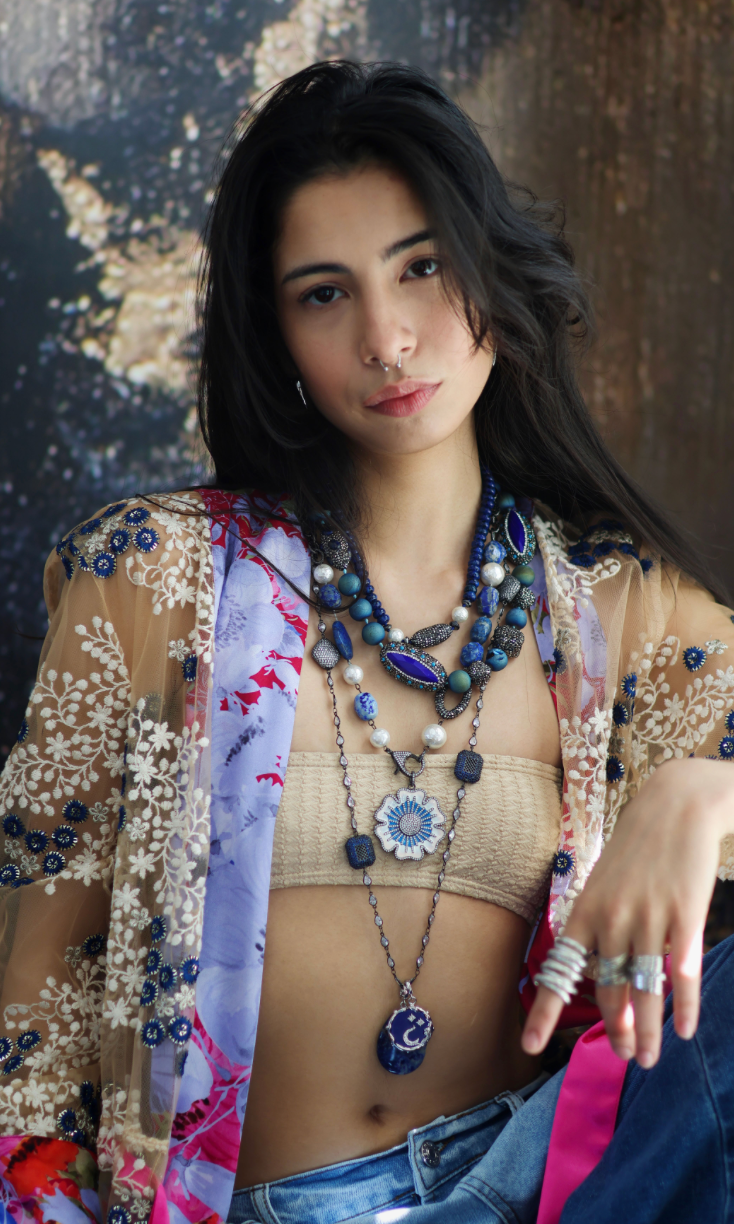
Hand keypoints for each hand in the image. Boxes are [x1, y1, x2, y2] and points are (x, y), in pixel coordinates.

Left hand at [521, 758, 733, 1066]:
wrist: (675, 806)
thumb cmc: (638, 847)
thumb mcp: (605, 882)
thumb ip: (602, 927)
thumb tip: (606, 975)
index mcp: (586, 911)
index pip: (561, 970)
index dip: (544, 1010)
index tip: (528, 1044)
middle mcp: (612, 919)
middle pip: (609, 990)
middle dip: (614, 1029)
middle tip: (622, 1056)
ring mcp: (649, 918)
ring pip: (644, 990)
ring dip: (645, 1030)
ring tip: (646, 1058)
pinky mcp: (685, 916)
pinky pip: (682, 972)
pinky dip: (683, 1005)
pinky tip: (684, 1028)